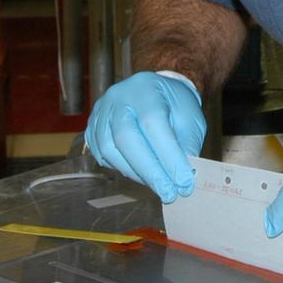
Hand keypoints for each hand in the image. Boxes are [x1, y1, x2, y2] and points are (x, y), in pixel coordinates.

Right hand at [85, 71, 204, 202]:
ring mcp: (101, 112)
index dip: (168, 156)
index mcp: (146, 89)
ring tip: (157, 185)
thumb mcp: (190, 118)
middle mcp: (118, 97)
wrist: (155, 90)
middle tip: (169, 193)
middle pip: (127, 138)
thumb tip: (183, 177)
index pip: (154, 123)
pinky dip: (122, 169)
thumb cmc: (175, 105)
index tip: (183, 182)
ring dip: (136, 173)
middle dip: (150, 171)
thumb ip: (186, 144)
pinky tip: (140, 174)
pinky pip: (101, 154)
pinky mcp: (92, 127)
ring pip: (110, 149)